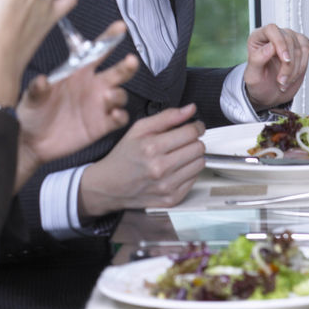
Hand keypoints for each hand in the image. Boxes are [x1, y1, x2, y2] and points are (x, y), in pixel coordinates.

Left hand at [14, 24, 138, 189]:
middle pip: (118, 72)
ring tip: (108, 97)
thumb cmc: (31, 114)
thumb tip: (40, 80)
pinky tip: (114, 115)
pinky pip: (119, 118)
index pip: (97, 52)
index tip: (120, 28)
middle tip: (130, 61)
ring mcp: (99, 106)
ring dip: (118, 94)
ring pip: (121, 95)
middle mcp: (93, 87)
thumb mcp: (30, 100)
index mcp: (77, 74)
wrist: (31, 143)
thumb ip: (37, 90)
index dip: (109, 39)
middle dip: (127, 66)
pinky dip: (120, 116)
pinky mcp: (102, 125)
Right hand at [77, 103, 205, 217]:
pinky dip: (188, 172)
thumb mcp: (138, 129)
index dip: (196, 127)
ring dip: (193, 157)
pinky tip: (175, 169)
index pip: (191, 133)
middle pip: (199, 148)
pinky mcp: (171, 198)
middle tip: (183, 142)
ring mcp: (166, 186)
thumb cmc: (123, 157)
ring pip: (200, 163)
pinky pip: (195, 179)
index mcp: (151, 148)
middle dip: (194, 141)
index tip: (195, 127)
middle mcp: (160, 168)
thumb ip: (167, 117)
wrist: (108, 186)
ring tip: (178, 155)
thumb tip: (190, 109)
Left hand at [243, 23, 308, 110]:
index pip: (271, 30)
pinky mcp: (300, 47)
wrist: (270, 93)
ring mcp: (288, 40)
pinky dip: (302, 67)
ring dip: (294, 69)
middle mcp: (274, 36)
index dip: (280, 43)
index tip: (285, 59)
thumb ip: (257, 59)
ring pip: (299, 48)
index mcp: (258, 38)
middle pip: (288, 40)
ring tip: (285, 81)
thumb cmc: (259, 83)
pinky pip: (306, 52)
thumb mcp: (252, 76)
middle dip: (288, 64)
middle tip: (281, 80)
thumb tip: (271, 47)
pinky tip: (293, 75)